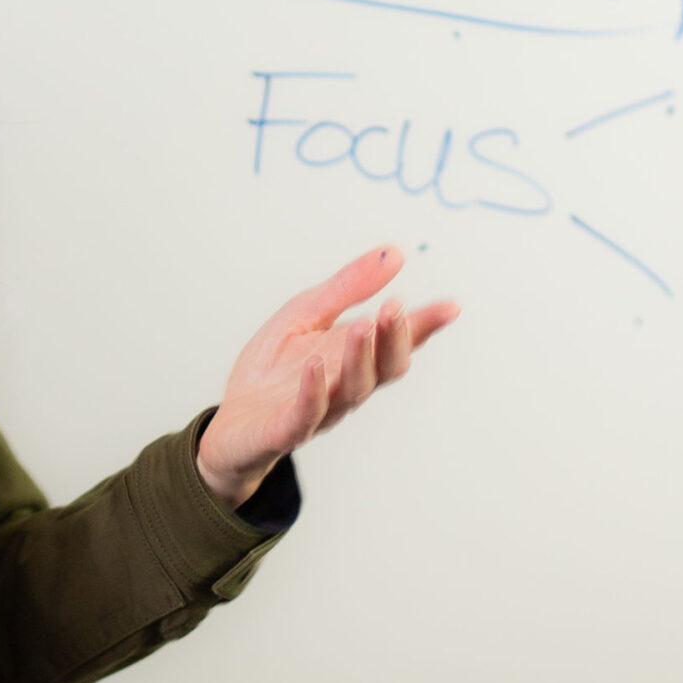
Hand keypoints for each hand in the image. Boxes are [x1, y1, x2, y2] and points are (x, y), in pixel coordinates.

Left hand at [195, 246, 458, 510]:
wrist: (231, 423)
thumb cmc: (272, 369)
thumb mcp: (306, 314)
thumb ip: (347, 288)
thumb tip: (394, 254)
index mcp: (354, 357)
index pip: (398, 341)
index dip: (425, 326)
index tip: (451, 306)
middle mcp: (345, 385)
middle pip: (385, 369)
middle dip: (393, 339)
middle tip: (394, 308)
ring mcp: (319, 409)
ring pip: (352, 390)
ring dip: (360, 358)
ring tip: (363, 326)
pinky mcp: (284, 428)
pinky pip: (304, 414)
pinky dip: (313, 391)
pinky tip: (316, 367)